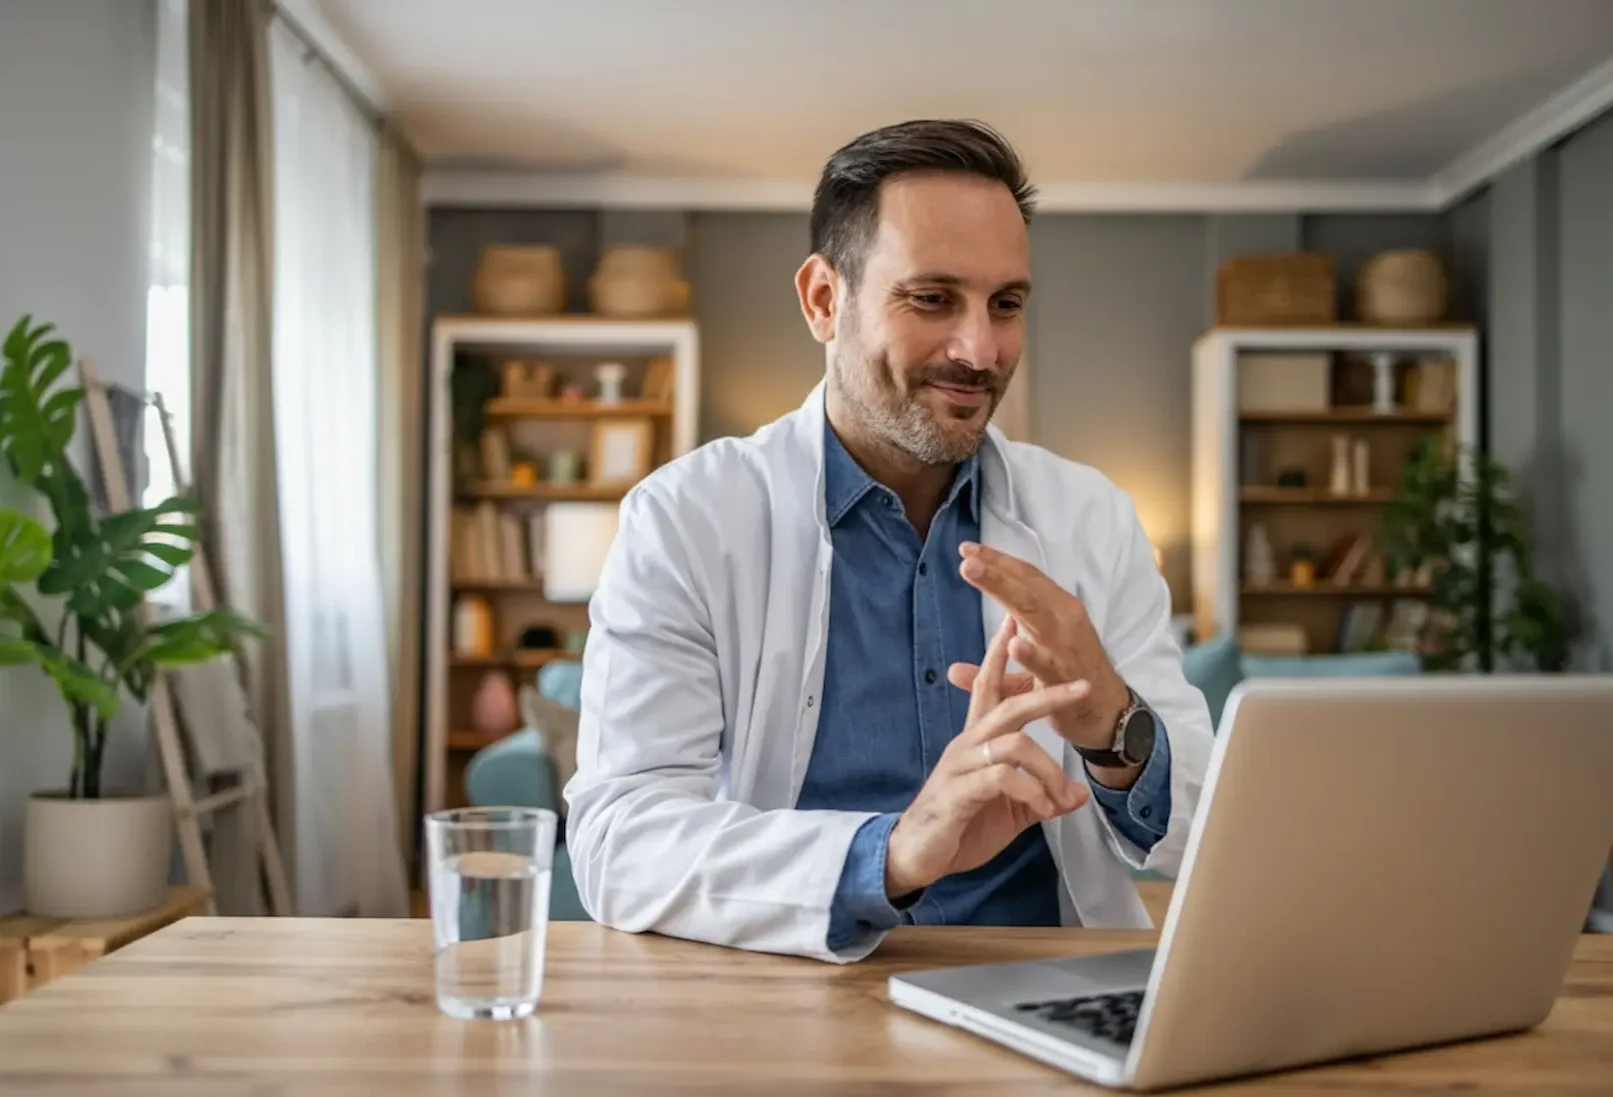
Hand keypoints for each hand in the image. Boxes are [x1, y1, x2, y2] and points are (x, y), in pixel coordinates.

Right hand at [884, 616, 1090, 898]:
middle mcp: (967, 744)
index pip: (989, 686)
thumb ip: (1043, 798)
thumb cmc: (961, 828)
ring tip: (1060, 797)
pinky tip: (1043, 809)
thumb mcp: (1013, 812)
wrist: (917, 857)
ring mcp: (961, 766)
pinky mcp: (959, 791)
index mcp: (977, 742)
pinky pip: (1003, 777)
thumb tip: (1079, 795)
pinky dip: (1033, 791)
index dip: (1002, 654)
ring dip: (1048, 769)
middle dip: (1048, 692)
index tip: (1015, 621)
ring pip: (1014, 743)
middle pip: (1009, 704)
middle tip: (1083, 685)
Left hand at [951, 542, 1131, 758]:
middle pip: (1026, 587)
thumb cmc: (1068, 682)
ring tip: (975, 574)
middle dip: (996, 569)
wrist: (1108, 715)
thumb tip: (952, 670)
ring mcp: (1066, 646)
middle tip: (967, 556)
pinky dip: (1031, 654)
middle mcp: (1063, 619)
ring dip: (1003, 590)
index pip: (1025, 578)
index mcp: (1056, 610)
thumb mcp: (1024, 676)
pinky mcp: (1069, 676)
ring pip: (1034, 612)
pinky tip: (1013, 643)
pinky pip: (1048, 663)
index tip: (966, 549)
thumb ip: (991, 669)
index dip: (997, 562)